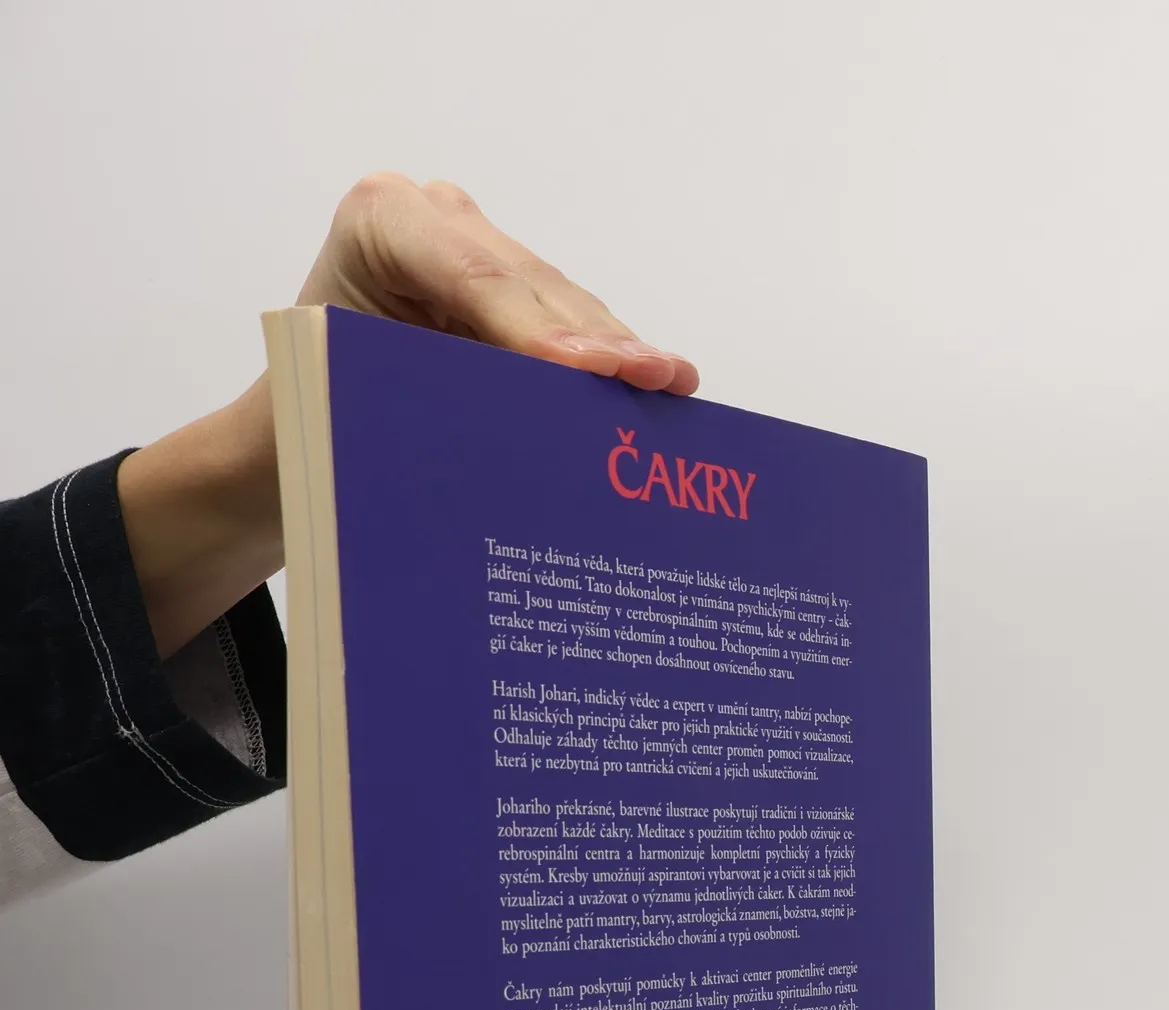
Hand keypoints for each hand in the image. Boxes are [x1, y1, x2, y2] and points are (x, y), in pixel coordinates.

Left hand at [121, 174, 697, 656]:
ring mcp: (480, 248)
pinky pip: (571, 326)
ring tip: (675, 387)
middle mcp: (436, 218)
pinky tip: (663, 387)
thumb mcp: (356, 401)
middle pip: (534, 290)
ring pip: (565, 306)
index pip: (475, 276)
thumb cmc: (306, 419)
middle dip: (598, 343)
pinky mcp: (512, 289)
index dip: (540, 327)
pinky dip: (611, 365)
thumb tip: (527, 432)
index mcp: (380, 222)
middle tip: (657, 380)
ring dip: (619, 355)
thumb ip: (438, 397)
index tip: (594, 371)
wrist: (294, 433)